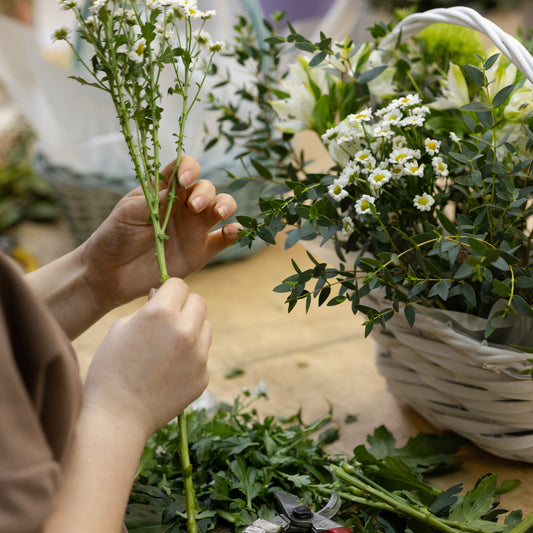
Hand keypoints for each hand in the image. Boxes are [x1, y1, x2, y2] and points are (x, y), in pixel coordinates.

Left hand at [81, 156, 239, 307]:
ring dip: (225, 206)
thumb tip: (179, 186)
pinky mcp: (201, 251)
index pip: (184, 168)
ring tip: (220, 214)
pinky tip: (231, 232)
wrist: (111, 272)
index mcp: (165, 191)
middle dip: (206, 193)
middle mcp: (183, 206)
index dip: (189, 168)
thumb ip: (155, 199)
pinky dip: (234, 233)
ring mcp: (195, 228)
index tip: (183, 179)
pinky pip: (224, 239)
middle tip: (194, 206)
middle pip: (206, 188)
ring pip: (221, 208)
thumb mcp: (129, 212)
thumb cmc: (116, 236)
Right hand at [84, 278, 210, 437]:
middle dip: (185, 306)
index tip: (163, 299)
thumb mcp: (120, 328)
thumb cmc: (110, 369)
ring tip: (168, 347)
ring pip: (205, 327)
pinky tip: (169, 371)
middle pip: (199, 302)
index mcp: (161, 313)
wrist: (117, 417)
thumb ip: (147, 308)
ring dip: (192, 329)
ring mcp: (198, 355)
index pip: (179, 284)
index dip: (169, 290)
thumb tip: (161, 294)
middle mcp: (185, 330)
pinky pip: (202, 355)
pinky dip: (191, 357)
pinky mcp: (203, 375)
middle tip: (169, 320)